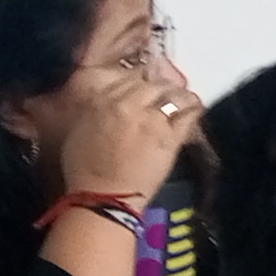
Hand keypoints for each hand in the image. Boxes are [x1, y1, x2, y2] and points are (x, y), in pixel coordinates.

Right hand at [51, 53, 198, 207]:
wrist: (102, 195)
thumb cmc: (84, 170)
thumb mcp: (79, 131)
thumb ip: (96, 111)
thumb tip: (107, 105)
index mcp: (103, 101)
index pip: (128, 80)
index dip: (140, 83)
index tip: (145, 89)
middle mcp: (128, 104)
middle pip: (153, 85)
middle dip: (161, 88)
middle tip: (166, 94)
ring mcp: (152, 119)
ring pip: (174, 95)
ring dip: (180, 96)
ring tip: (184, 100)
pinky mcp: (170, 136)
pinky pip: (188, 115)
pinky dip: (194, 109)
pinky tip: (196, 109)